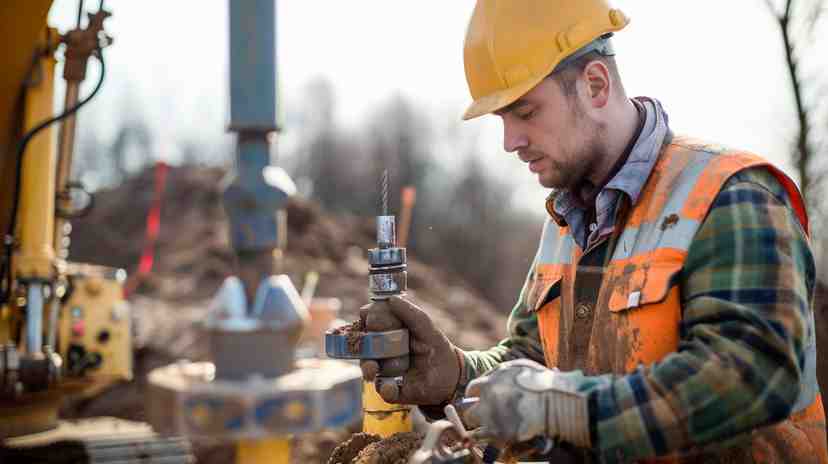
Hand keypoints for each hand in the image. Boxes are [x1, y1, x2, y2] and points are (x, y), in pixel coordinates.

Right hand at [360, 295, 461, 404]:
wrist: (452, 374)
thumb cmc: (436, 346)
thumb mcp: (426, 327)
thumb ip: (410, 313)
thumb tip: (390, 299)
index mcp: (387, 334)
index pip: (367, 326)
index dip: (362, 322)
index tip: (364, 317)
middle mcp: (382, 353)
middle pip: (363, 348)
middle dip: (360, 347)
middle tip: (363, 344)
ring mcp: (386, 372)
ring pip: (369, 369)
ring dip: (367, 368)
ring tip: (372, 369)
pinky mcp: (394, 390)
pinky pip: (384, 391)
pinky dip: (385, 389)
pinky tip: (390, 387)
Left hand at [464, 359, 589, 446]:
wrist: (556, 400)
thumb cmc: (541, 381)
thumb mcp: (518, 367)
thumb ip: (500, 372)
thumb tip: (490, 378)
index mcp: (489, 382)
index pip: (471, 390)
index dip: (475, 396)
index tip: (479, 400)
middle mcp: (486, 400)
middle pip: (469, 412)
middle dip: (476, 415)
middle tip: (484, 418)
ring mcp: (492, 418)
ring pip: (476, 429)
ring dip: (482, 430)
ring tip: (492, 432)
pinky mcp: (500, 435)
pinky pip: (488, 441)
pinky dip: (492, 441)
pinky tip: (500, 439)